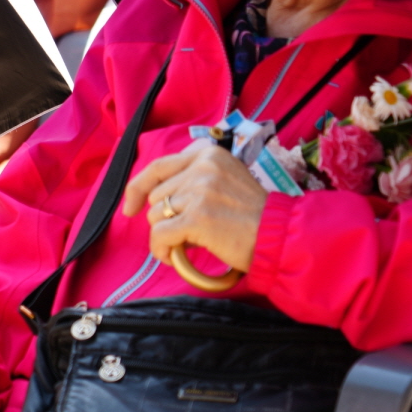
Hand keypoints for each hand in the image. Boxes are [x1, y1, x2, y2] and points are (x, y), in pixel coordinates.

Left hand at [122, 139, 266, 271]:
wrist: (281, 236)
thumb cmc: (254, 216)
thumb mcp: (226, 181)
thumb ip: (193, 180)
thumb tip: (149, 199)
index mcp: (208, 154)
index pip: (158, 166)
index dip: (137, 188)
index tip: (130, 207)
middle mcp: (202, 167)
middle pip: (157, 196)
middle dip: (164, 219)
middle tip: (186, 233)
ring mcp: (200, 191)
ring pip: (156, 216)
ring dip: (165, 236)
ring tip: (188, 244)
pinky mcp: (198, 217)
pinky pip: (160, 235)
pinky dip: (161, 250)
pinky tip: (172, 257)